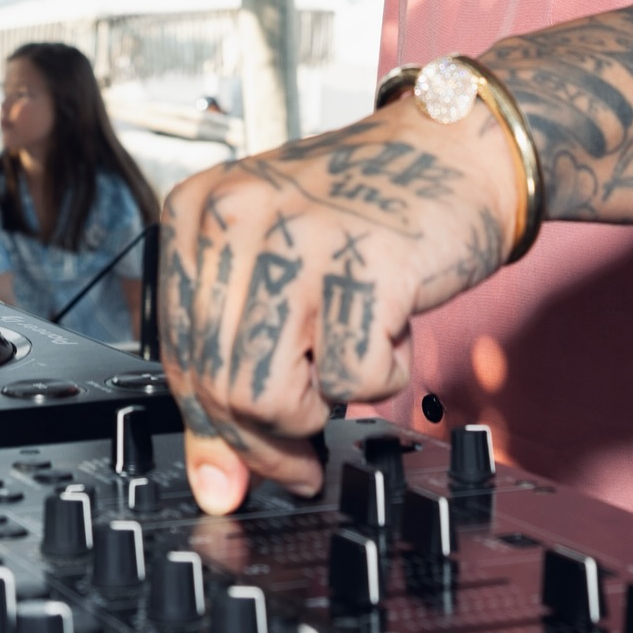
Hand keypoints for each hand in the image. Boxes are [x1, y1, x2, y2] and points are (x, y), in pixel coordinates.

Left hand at [159, 97, 518, 513]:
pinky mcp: (364, 264)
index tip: (232, 472)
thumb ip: (236, 360)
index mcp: (198, 211)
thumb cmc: (367, 211)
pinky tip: (391, 328)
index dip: (210, 428)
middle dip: (265, 442)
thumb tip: (217, 481)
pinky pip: (350, 381)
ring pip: (270, 396)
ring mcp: (297, 238)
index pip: (178, 354)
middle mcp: (235, 216)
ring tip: (348, 364)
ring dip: (319, 411)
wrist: (455, 151)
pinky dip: (380, 377)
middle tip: (300, 457)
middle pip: (218, 385)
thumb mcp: (278, 267)